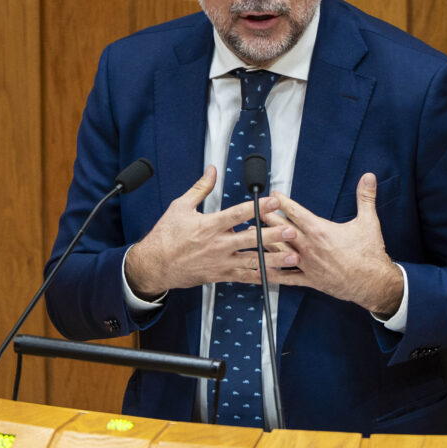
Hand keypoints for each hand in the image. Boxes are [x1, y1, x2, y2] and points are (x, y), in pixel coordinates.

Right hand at [124, 166, 297, 297]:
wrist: (154, 265)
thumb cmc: (166, 236)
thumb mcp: (180, 207)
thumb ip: (200, 188)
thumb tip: (212, 170)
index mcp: (209, 226)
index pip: (237, 215)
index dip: (257, 207)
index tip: (273, 201)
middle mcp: (217, 245)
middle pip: (250, 239)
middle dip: (273, 235)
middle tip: (290, 231)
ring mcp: (220, 262)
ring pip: (252, 261)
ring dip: (274, 259)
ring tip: (292, 256)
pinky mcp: (220, 275)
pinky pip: (245, 277)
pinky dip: (261, 276)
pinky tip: (276, 275)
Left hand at [264, 173, 403, 316]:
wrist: (373, 284)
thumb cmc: (369, 254)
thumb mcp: (368, 222)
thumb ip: (365, 197)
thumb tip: (369, 176)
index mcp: (320, 231)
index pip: (295, 212)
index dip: (281, 202)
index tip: (272, 194)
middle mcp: (309, 247)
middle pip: (281, 229)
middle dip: (266, 218)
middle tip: (253, 210)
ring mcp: (306, 264)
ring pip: (278, 251)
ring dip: (263, 241)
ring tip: (249, 234)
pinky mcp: (308, 280)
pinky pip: (285, 277)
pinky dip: (271, 273)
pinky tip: (259, 269)